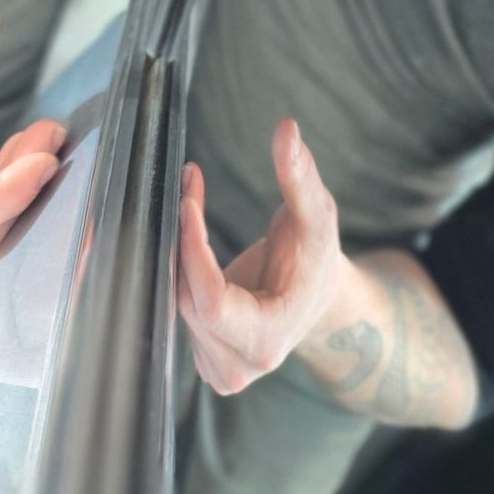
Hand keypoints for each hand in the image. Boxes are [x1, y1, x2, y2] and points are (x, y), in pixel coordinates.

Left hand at [178, 118, 341, 395]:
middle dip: (183, 239)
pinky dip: (177, 267)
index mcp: (268, 340)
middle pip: (187, 299)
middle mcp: (237, 365)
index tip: (187, 202)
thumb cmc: (317, 258)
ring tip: (190, 197)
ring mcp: (216, 366)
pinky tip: (184, 232)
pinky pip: (174, 305)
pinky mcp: (200, 354)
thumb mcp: (317, 216)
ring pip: (175, 301)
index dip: (193, 252)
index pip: (210, 302)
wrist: (318, 298)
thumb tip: (286, 128)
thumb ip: (300, 177)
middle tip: (188, 185)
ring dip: (177, 249)